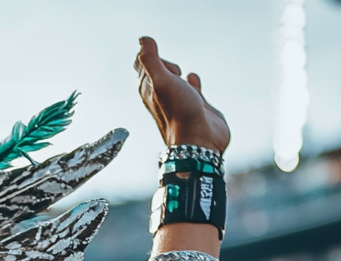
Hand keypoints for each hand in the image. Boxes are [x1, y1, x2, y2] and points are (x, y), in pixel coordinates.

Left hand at [135, 36, 229, 152]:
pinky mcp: (196, 106)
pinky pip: (192, 88)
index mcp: (149, 90)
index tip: (155, 56)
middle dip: (162, 64)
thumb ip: (151, 60)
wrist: (198, 141)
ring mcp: (179, 101)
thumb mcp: (161, 81)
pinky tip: (192, 78)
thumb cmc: (179, 113)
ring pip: (174, 80)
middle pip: (157, 72)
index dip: (148, 56)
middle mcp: (162, 96)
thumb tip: (142, 40)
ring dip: (174, 72)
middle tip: (171, 70)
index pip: (142, 66)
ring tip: (176, 71)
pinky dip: (192, 81)